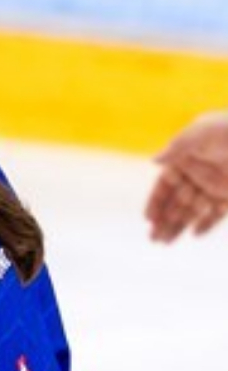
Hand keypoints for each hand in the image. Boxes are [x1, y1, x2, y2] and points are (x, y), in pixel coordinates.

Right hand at [147, 111, 227, 241]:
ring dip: (179, 226)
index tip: (149, 218)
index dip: (156, 202)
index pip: (165, 185)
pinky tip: (195, 234)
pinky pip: (217, 213)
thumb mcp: (199, 132)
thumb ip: (176, 147)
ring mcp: (214, 186)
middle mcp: (197, 175)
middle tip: (153, 238)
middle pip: (176, 202)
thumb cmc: (227, 128)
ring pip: (193, 210)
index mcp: (184, 160)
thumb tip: (153, 160)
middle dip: (164, 221)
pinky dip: (207, 223)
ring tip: (166, 242)